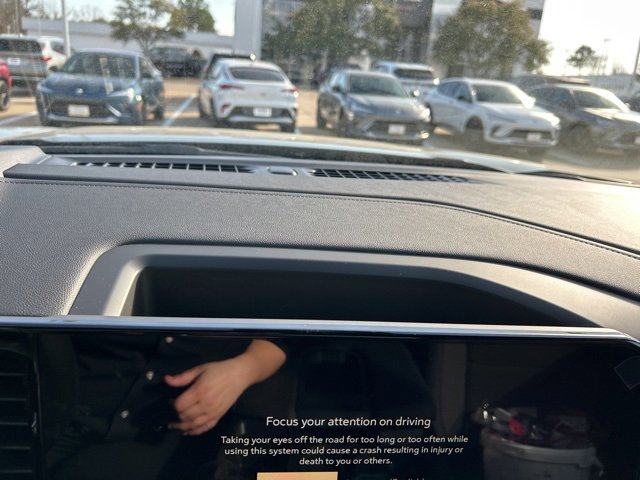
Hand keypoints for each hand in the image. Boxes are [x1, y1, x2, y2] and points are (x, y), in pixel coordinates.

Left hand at [165, 340, 284, 435]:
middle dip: (176, 415)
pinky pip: (205, 428)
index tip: (171, 400)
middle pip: (185, 416)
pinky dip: (195, 432)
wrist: (240, 374)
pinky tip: (187, 431)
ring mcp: (213, 412)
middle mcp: (206, 404)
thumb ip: (182, 377)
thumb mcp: (200, 369)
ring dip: (181, 427)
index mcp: (200, 391)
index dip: (172, 404)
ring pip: (193, 425)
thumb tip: (166, 380)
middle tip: (174, 409)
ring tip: (174, 425)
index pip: (180, 405)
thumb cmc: (219, 370)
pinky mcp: (219, 416)